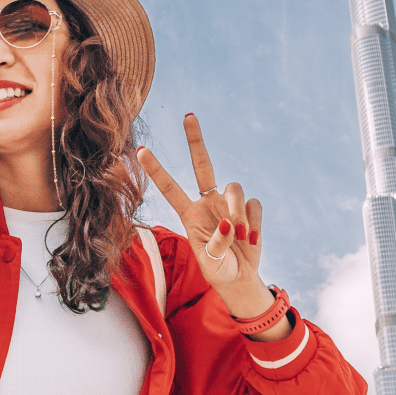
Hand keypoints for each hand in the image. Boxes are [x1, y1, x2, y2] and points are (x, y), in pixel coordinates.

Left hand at [137, 113, 290, 340]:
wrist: (240, 278)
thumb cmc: (219, 271)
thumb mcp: (212, 264)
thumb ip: (217, 245)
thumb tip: (229, 223)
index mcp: (189, 214)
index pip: (170, 187)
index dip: (156, 169)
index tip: (141, 149)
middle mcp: (208, 202)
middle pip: (203, 165)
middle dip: (196, 140)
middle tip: (188, 115)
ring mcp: (229, 204)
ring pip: (236, 188)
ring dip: (238, 211)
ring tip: (240, 236)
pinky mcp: (250, 210)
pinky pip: (254, 205)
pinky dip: (254, 223)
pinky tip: (251, 239)